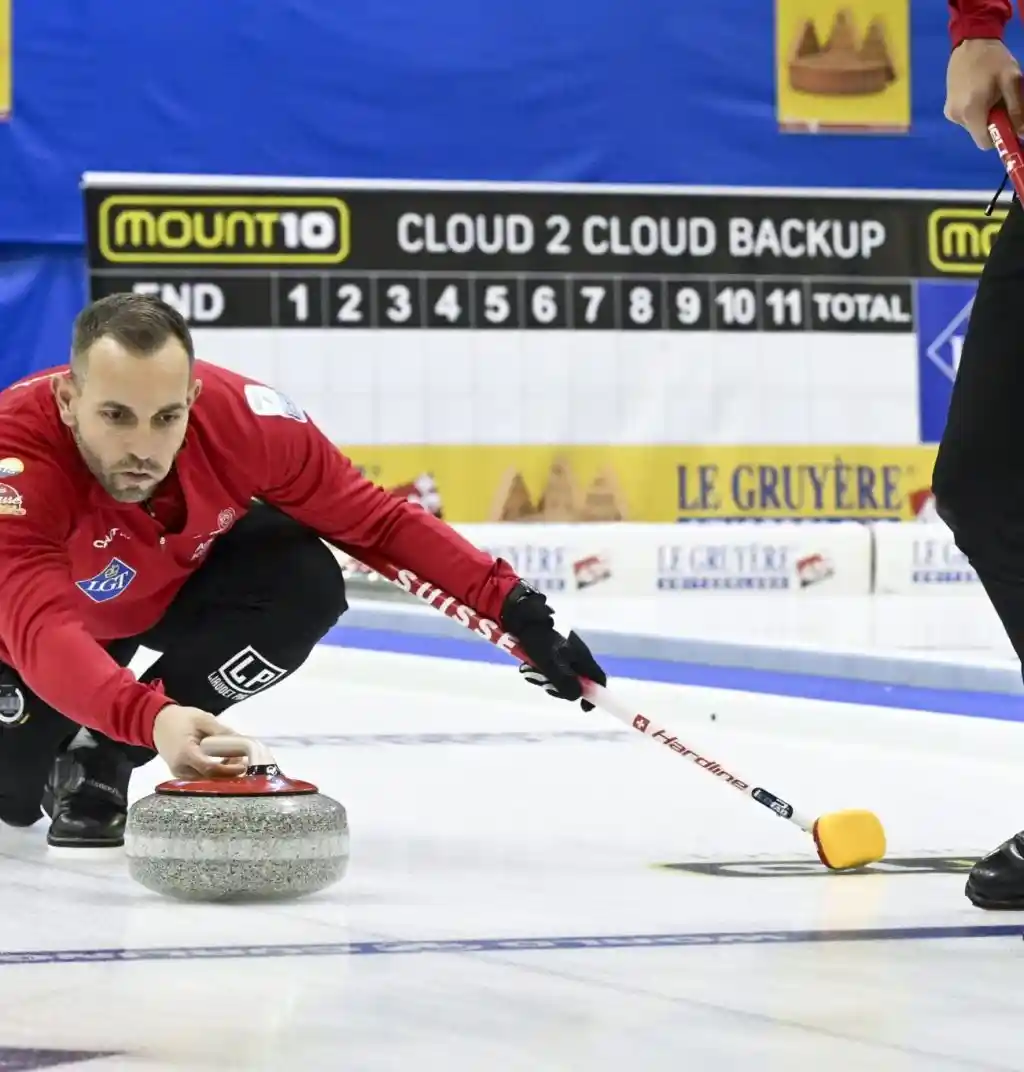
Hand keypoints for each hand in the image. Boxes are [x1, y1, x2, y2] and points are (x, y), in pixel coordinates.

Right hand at [151, 705, 247, 779]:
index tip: (243, 765)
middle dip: (228, 772)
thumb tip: (242, 741)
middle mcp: (180, 768)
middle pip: (209, 777)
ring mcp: (179, 773)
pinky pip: (201, 777)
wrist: (158, 723)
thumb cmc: (180, 719)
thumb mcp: (203, 719)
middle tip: (243, 761)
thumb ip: (222, 731)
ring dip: (222, 772)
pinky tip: (224, 762)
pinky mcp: (181, 774)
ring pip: (206, 779)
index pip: (209, 768)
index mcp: (185, 753)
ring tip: (234, 759)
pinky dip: (214, 772)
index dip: (228, 770)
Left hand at [500, 581, 606, 710]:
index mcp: (582, 656)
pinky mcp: (550, 647)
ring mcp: (563, 650)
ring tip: (529, 670)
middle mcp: (576, 654)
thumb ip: (565, 682)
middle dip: (560, 687)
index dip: (596, 695)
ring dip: (544, 677)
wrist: (522, 614)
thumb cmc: (540, 638)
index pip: (599, 679)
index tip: (584, 708)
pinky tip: (527, 663)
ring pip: (559, 674)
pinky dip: (538, 668)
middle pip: (576, 680)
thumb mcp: (552, 664)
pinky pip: (548, 666)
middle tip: (543, 684)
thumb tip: (577, 696)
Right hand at [945, 38, 1023, 147]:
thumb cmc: (993, 59)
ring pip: (974, 126)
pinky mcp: (948, 109)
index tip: (1009, 125)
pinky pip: (966, 119)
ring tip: (990, 94)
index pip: (985, 142)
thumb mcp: (1011, 81)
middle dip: (994, 123)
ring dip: (985, 116)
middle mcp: (957, 117)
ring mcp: (950, 114)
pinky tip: (979, 93)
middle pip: (980, 134)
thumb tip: (1022, 133)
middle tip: (1001, 102)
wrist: (970, 42)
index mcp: (972, 111)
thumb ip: (1017, 109)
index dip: (1000, 138)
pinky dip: (976, 111)